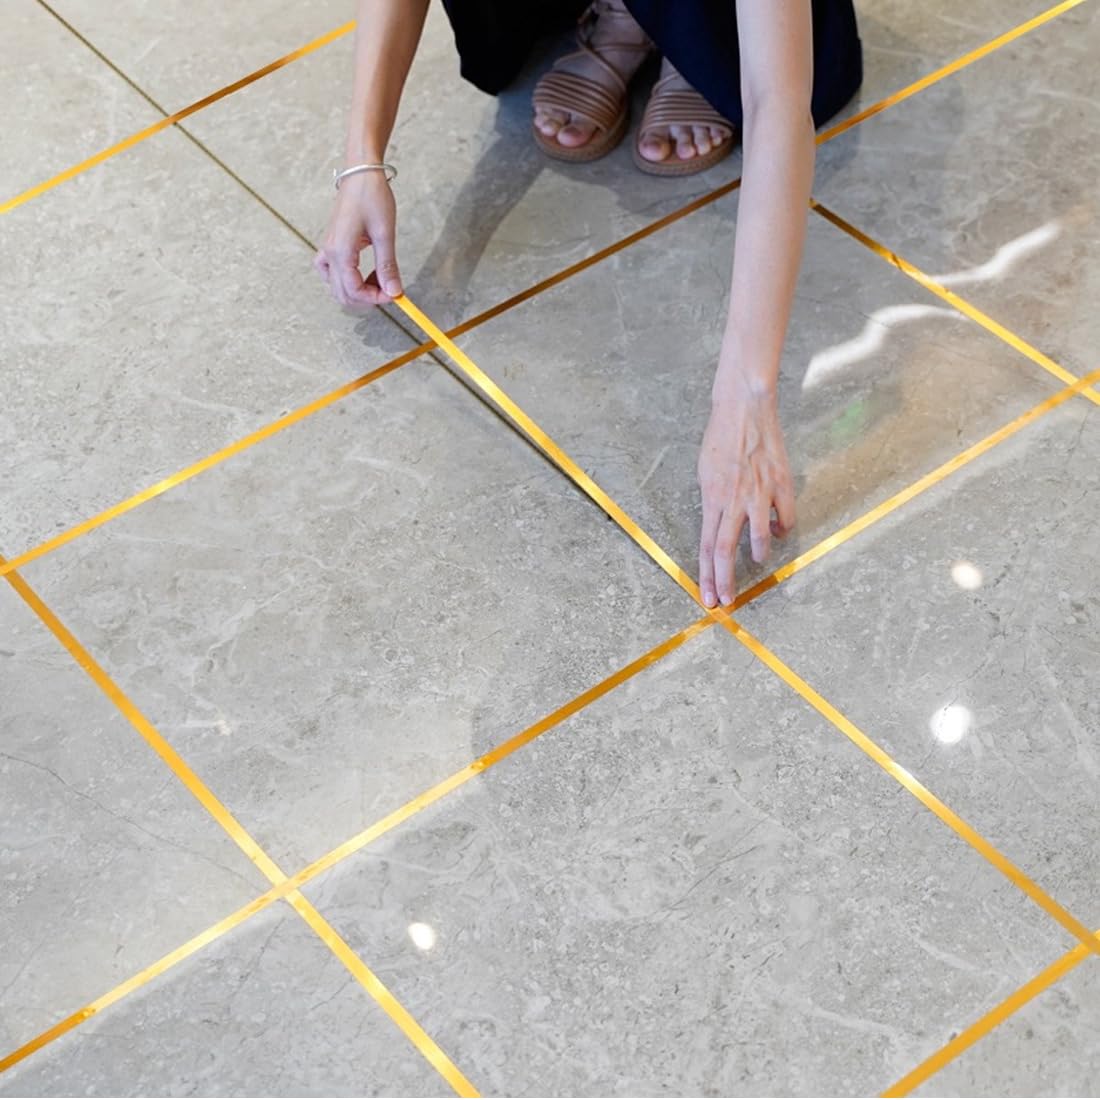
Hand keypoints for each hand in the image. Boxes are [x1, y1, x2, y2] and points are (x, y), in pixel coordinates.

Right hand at [313, 170, 401, 306]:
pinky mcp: (331, 244)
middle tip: (389, 289)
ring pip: (335, 286)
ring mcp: (328, 248)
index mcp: (341, 251)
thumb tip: (394, 292)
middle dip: (367, 298)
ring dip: (356, 291)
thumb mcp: (384, 233)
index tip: (394, 294)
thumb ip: (387, 266)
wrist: (361, 172)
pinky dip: (345, 279)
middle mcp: (329, 253)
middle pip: (343, 294)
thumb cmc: (372, 196)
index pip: (354, 290)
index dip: (376, 298)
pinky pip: (330, 272)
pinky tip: (361, 272)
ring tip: (378, 279)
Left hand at [697, 382, 794, 607]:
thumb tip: (720, 527)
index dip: (707, 576)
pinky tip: (778, 530)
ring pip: (758, 540)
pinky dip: (782, 530)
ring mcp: (758, 494)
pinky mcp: (781, 485)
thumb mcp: (705, 472)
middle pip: (724, 551)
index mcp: (711, 498)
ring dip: (758, 556)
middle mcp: (732, 500)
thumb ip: (713, 503)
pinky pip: (785, 519)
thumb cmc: (722, 438)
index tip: (709, 597)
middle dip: (725, 581)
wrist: (744, 408)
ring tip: (757, 560)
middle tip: (727, 601)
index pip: (706, 547)